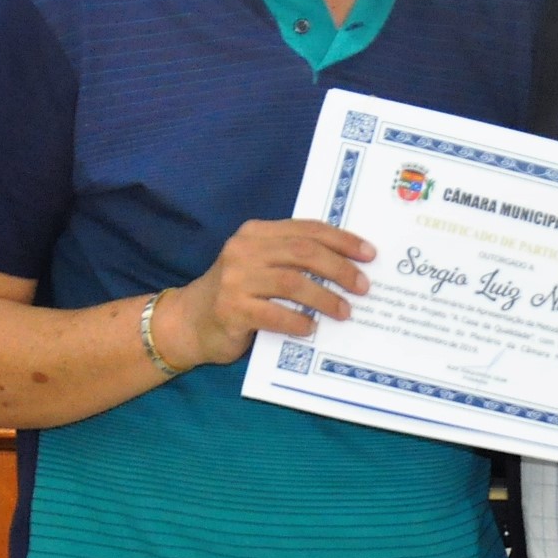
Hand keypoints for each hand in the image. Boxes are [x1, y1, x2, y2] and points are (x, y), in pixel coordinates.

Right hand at [154, 219, 374, 368]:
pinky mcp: (230, 309)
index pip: (308, 229)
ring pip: (292, 282)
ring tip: (344, 311)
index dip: (342, 240)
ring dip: (325, 298)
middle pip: (304, 252)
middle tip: (362, 286)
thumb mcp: (261, 265)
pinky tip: (312, 328)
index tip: (369, 254)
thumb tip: (349, 265)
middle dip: (339, 268)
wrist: (188, 323)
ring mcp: (235, 279)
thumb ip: (292, 259)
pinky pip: (274, 314)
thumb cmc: (237, 293)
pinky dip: (298, 321)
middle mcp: (244, 249)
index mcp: (257, 232)